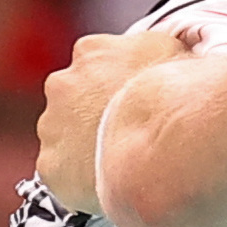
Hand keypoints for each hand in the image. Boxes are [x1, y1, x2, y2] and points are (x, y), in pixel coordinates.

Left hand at [38, 24, 184, 213]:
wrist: (154, 158)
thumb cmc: (170, 103)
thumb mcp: (176, 52)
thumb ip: (160, 46)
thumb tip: (164, 50)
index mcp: (92, 51)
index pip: (102, 59)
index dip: (121, 78)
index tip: (137, 94)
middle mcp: (62, 83)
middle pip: (79, 96)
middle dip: (98, 110)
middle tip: (131, 129)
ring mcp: (52, 126)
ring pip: (68, 133)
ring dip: (88, 142)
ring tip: (123, 159)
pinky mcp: (50, 166)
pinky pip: (65, 170)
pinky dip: (81, 175)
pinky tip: (109, 180)